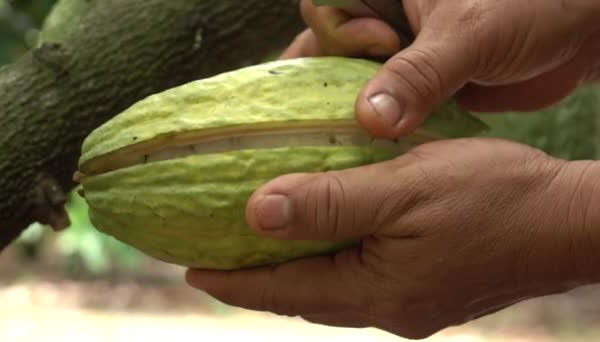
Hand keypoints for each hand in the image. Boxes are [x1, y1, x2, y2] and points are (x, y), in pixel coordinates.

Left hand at [186, 139, 599, 338]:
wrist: (569, 222)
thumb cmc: (494, 197)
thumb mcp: (404, 187)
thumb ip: (330, 203)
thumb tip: (258, 213)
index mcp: (378, 290)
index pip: (285, 292)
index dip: (234, 282)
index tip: (191, 270)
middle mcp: (390, 309)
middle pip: (305, 299)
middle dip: (257, 283)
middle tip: (217, 262)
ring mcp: (412, 305)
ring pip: (333, 293)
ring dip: (295, 276)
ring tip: (262, 254)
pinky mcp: (430, 293)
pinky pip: (362, 284)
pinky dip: (332, 268)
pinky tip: (329, 247)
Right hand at [282, 0, 599, 138]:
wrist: (583, 32)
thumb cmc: (532, 5)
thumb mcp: (468, 33)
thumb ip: (418, 74)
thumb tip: (370, 119)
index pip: (326, 12)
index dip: (338, 37)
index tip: (380, 52)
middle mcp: (384, 20)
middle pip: (330, 55)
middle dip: (327, 88)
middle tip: (326, 124)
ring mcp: (400, 57)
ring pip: (355, 87)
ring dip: (352, 116)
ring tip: (344, 147)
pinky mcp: (418, 87)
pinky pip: (387, 111)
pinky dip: (381, 133)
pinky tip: (376, 154)